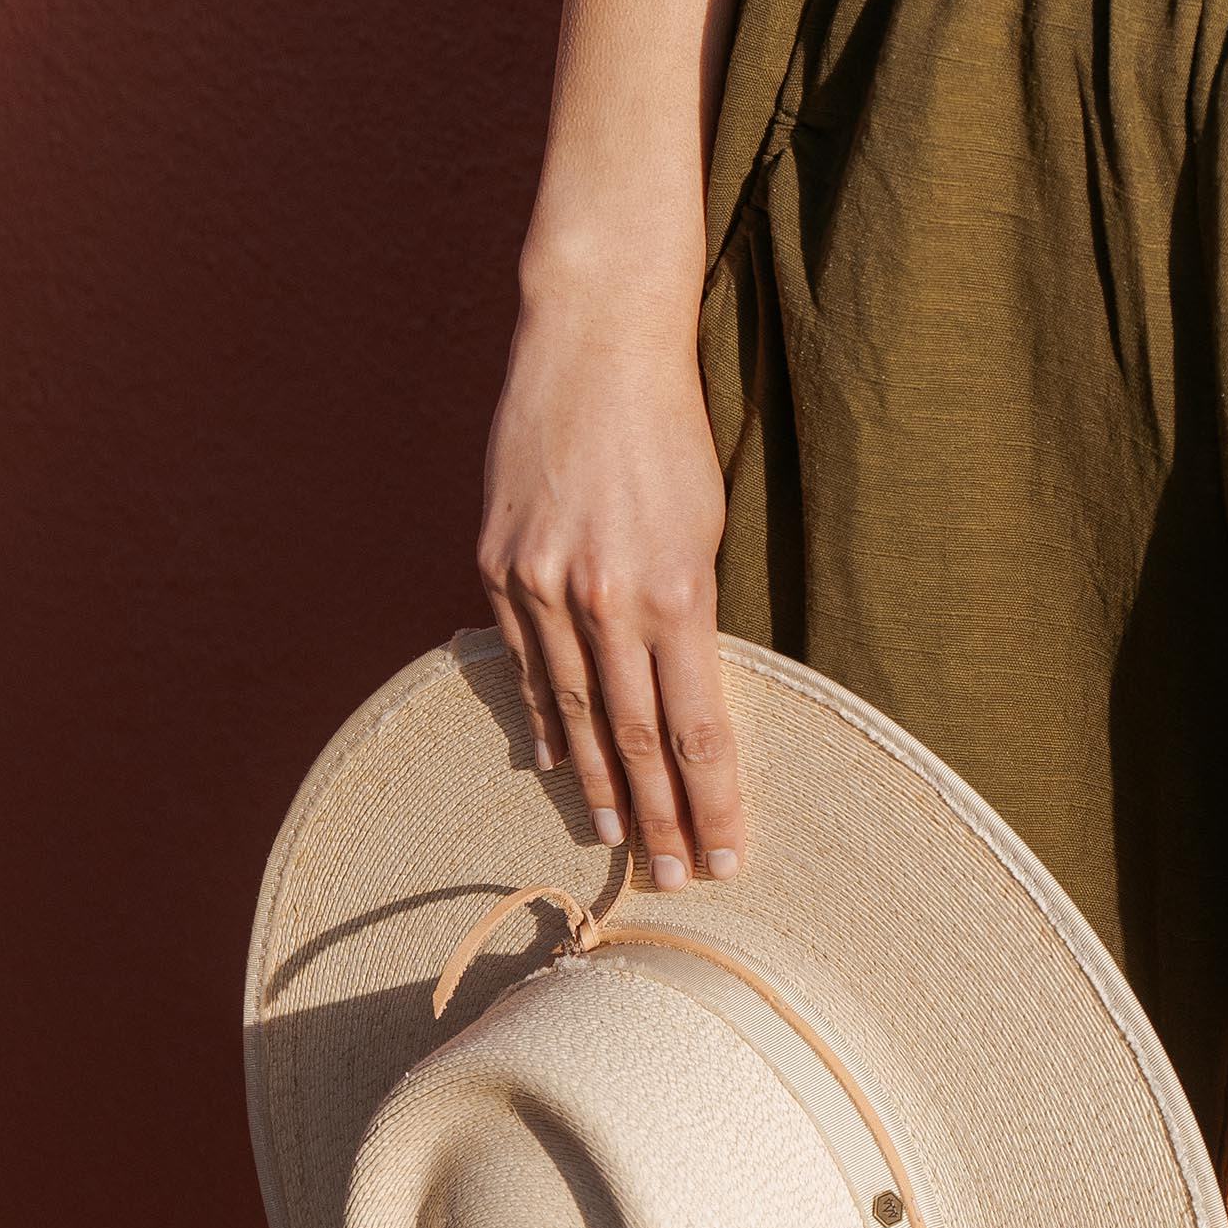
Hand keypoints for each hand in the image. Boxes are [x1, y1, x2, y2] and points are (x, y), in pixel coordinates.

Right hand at [476, 303, 743, 886]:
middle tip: (678, 879)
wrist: (591, 348)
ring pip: (577, 713)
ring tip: (620, 840)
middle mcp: (603, 600)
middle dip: (660, 819)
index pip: (697, 729)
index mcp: (675, 592)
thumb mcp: (706, 525)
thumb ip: (691, 611)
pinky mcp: (498, 565)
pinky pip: (526, 663)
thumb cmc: (670, 433)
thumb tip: (683, 690)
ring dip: (600, 785)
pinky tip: (559, 762)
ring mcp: (542, 586)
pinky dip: (546, 717)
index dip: (712, 801)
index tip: (729, 854)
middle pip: (638, 739)